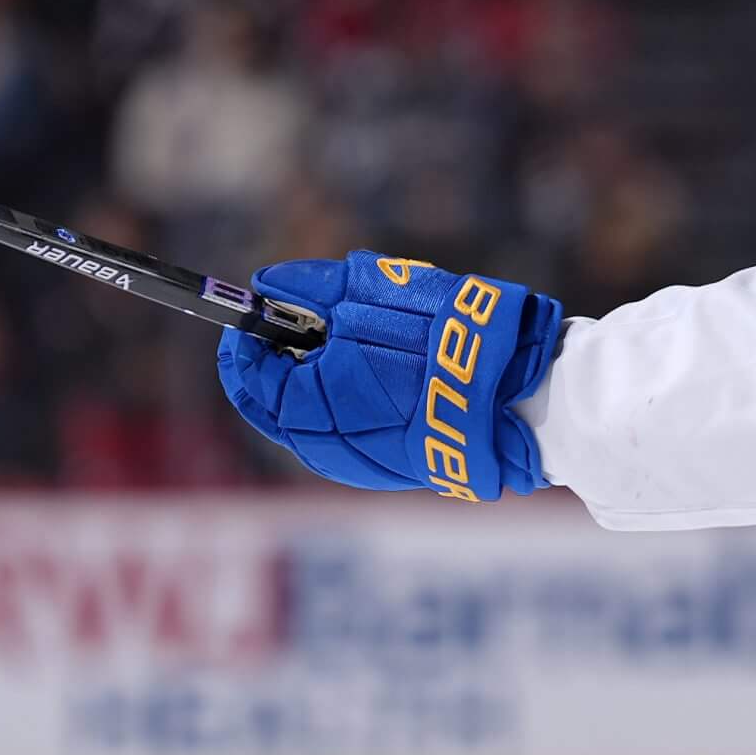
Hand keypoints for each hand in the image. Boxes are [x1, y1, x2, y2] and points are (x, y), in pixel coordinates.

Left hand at [216, 252, 565, 499]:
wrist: (508, 400)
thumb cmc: (435, 341)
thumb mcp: (367, 292)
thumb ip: (308, 288)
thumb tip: (267, 286)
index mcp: (300, 405)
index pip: (247, 373)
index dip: (246, 336)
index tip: (256, 306)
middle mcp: (318, 445)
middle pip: (275, 400)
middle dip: (282, 357)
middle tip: (305, 319)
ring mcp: (354, 462)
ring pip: (312, 417)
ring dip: (318, 377)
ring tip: (353, 339)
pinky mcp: (387, 468)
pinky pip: (348, 430)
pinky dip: (349, 398)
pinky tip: (382, 372)